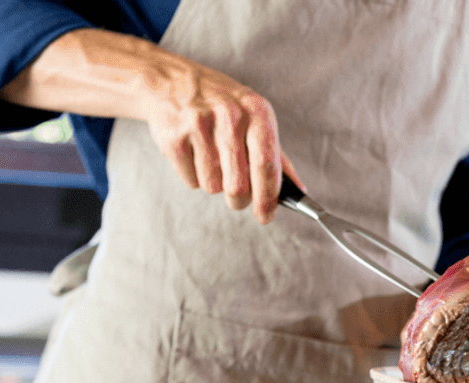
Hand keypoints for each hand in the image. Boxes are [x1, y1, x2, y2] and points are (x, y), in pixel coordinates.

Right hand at [142, 61, 302, 223]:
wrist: (171, 80)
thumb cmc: (220, 103)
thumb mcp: (254, 116)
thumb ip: (276, 154)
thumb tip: (298, 189)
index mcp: (257, 111)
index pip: (266, 166)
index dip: (268, 198)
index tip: (266, 216)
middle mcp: (229, 115)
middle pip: (238, 185)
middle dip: (239, 200)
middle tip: (238, 199)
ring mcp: (199, 125)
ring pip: (213, 187)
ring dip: (215, 185)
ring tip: (211, 160)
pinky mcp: (173, 137)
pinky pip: (191, 181)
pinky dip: (194, 176)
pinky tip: (194, 153)